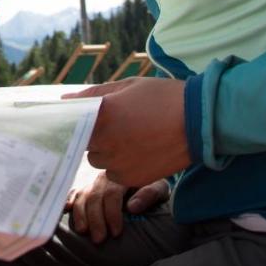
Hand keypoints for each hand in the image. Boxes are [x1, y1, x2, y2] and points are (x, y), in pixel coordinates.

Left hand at [65, 77, 190, 186]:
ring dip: (106, 151)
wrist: (200, 123)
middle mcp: (106, 142)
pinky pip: (115, 174)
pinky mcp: (133, 179)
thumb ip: (94, 94)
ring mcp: (119, 163)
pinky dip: (121, 165)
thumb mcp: (128, 86)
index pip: (72, 123)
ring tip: (130, 137)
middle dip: (95, 135)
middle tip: (115, 125)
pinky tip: (140, 151)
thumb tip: (65, 100)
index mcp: (102, 115)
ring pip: (98, 161)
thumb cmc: (163, 97)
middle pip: (84, 143)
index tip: (77, 119)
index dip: (73, 121)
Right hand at [66, 172, 168, 242]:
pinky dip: (68, 199)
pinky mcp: (85, 186)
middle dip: (95, 220)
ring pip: (82, 196)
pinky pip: (74, 191)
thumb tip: (132, 207)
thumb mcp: (159, 187)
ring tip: (82, 231)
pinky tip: (65, 209)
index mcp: (121, 176)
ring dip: (81, 214)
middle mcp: (103, 177)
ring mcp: (92, 181)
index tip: (116, 233)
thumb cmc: (151, 184)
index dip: (112, 214)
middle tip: (99, 239)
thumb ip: (148, 195)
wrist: (143, 171)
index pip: (112, 195)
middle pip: (95, 197)